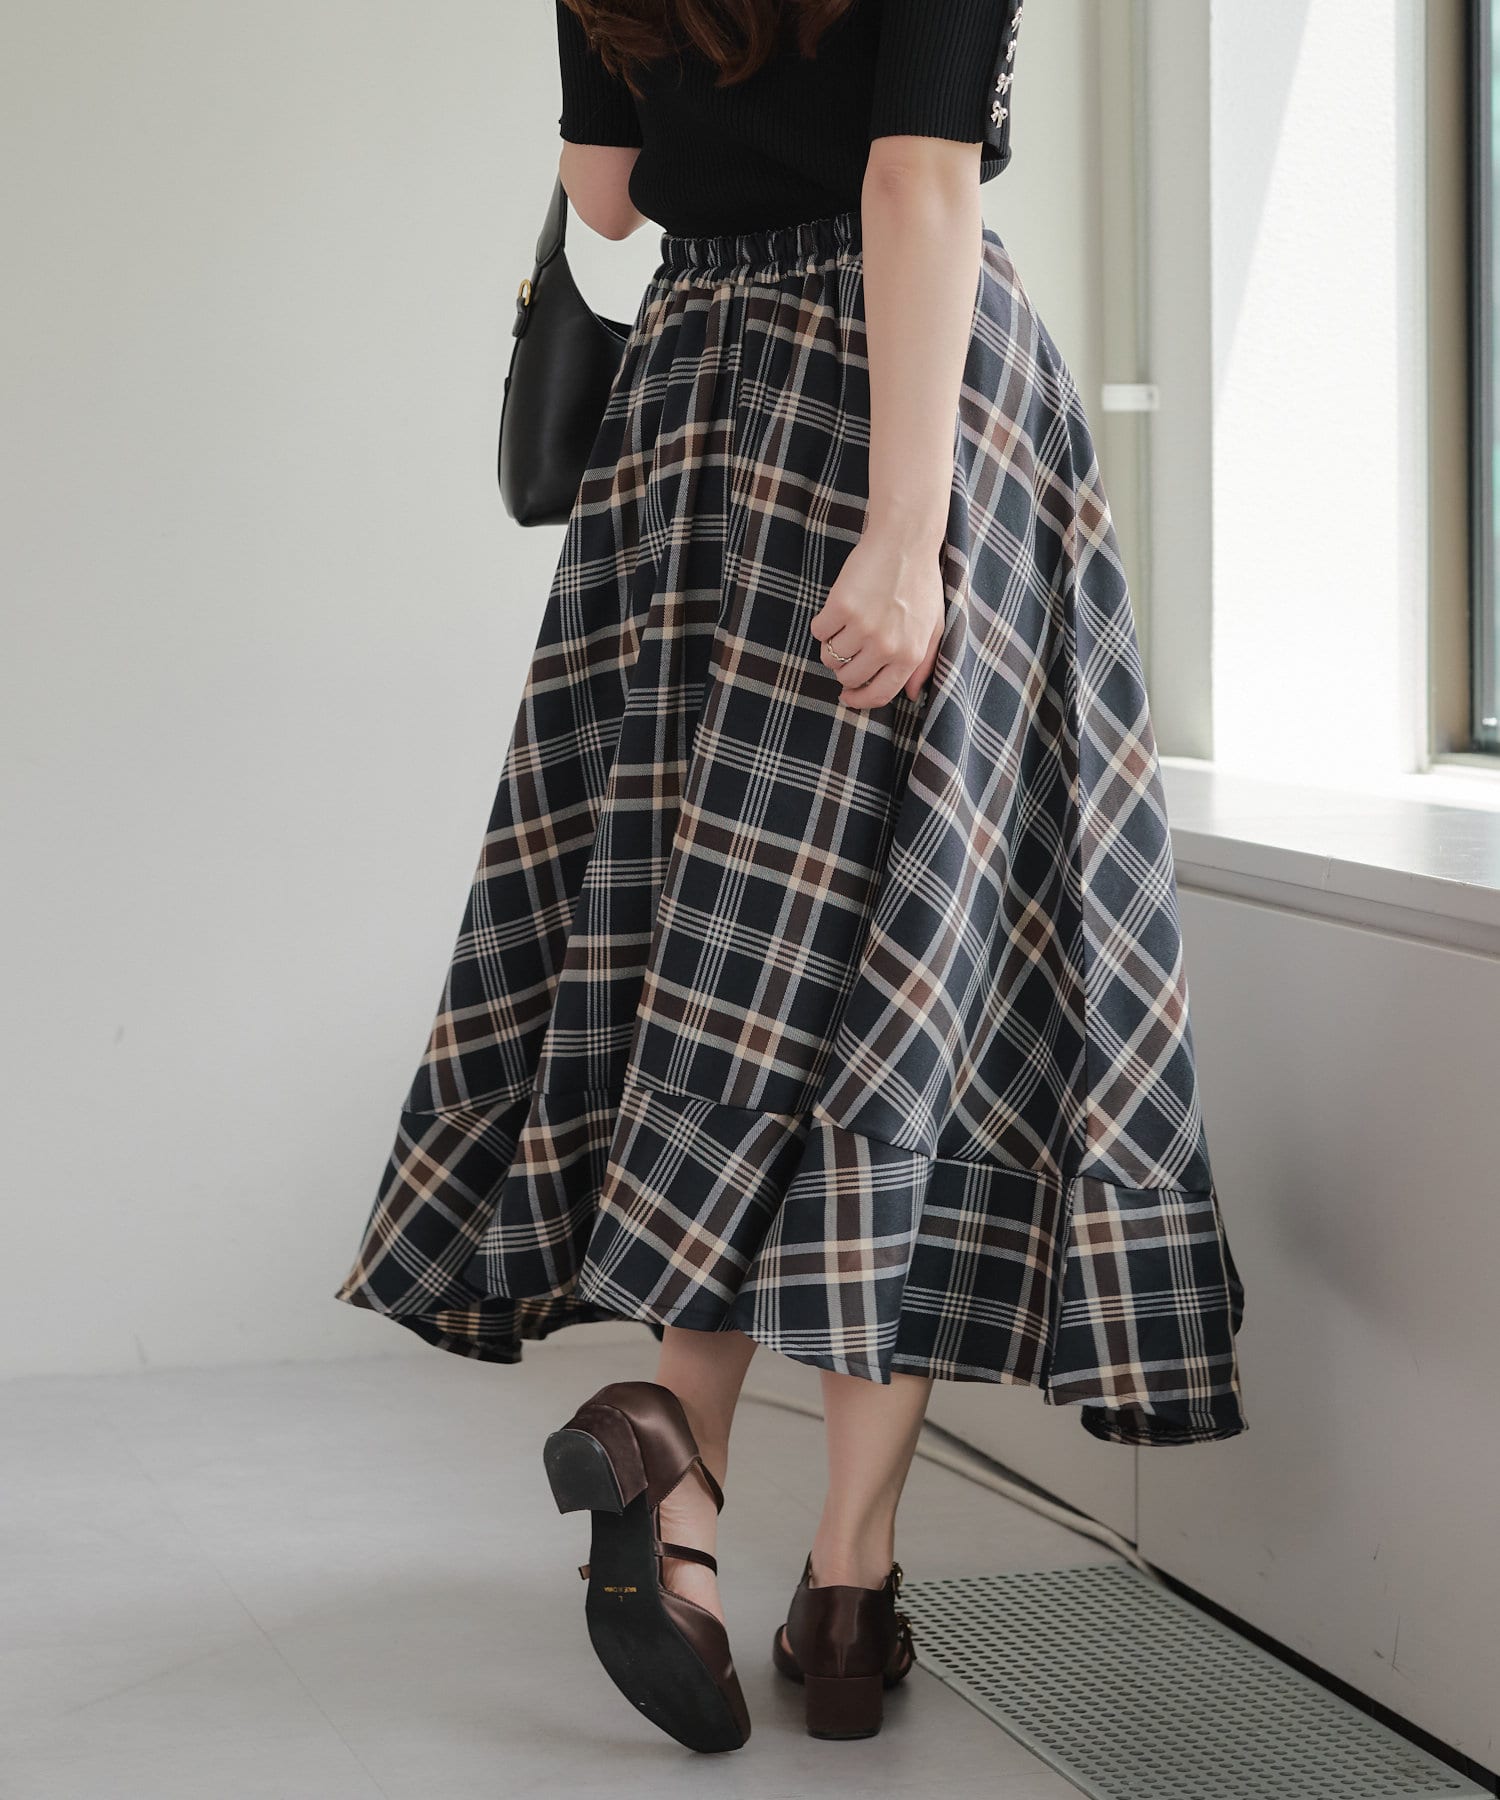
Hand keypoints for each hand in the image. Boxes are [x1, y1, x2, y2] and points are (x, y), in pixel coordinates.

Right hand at [809, 528, 945, 708]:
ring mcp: (862, 627)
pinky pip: (818, 631)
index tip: (847, 696)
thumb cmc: (920, 583)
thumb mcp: (933, 627)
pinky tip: (836, 610)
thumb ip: (923, 664)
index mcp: (909, 654)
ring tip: (844, 626)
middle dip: (843, 669)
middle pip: (849, 677)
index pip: (878, 694)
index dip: (859, 699)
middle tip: (847, 650)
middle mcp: (886, 646)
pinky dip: (823, 624)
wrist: (904, 541)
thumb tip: (912, 696)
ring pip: (830, 656)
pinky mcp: (840, 607)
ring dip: (832, 645)